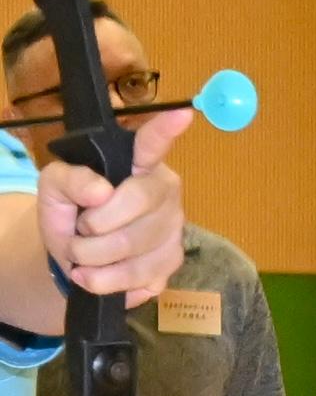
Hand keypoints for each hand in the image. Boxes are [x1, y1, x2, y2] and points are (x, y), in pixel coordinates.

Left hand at [38, 107, 190, 306]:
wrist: (75, 258)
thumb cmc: (71, 213)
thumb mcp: (54, 188)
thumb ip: (69, 179)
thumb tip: (101, 190)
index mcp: (137, 166)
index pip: (152, 145)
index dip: (165, 131)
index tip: (183, 113)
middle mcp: (165, 194)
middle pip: (140, 204)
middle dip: (96, 225)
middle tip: (77, 232)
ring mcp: (174, 232)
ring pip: (138, 248)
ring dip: (94, 258)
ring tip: (78, 257)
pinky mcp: (171, 265)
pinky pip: (140, 278)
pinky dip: (106, 282)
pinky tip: (93, 276)